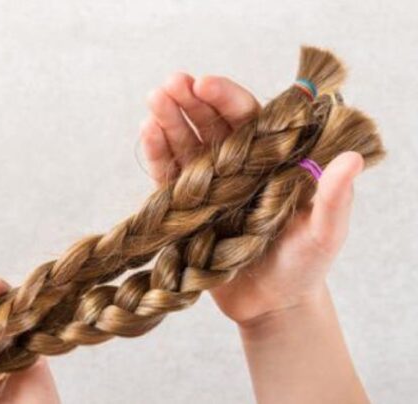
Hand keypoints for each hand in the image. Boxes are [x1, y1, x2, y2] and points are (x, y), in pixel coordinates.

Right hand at [140, 72, 363, 324]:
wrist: (272, 304)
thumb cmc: (304, 266)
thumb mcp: (324, 234)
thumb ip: (334, 200)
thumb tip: (352, 160)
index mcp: (270, 161)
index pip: (247, 120)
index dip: (226, 99)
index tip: (205, 84)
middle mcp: (238, 167)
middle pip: (211, 126)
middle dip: (190, 103)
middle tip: (170, 84)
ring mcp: (210, 186)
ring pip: (186, 145)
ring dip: (169, 121)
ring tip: (154, 101)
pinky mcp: (187, 208)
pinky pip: (169, 177)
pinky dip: (158, 155)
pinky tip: (148, 132)